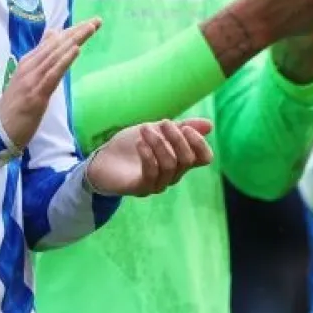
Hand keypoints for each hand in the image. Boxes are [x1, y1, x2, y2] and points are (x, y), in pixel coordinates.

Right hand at [0, 19, 100, 150]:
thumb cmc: (14, 107)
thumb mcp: (26, 79)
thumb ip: (40, 58)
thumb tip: (53, 35)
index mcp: (28, 62)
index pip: (53, 42)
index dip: (71, 31)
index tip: (90, 23)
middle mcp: (29, 66)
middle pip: (56, 45)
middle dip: (77, 32)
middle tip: (97, 21)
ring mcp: (32, 79)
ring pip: (56, 55)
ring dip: (74, 41)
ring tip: (90, 29)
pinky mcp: (36, 94)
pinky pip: (53, 74)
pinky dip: (64, 60)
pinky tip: (76, 50)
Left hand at [85, 118, 214, 195]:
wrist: (103, 159)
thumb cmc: (132, 145)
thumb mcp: (157, 130)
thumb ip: (181, 127)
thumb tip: (210, 125)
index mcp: (180, 161)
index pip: (204, 159)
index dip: (199, 143)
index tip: (185, 127)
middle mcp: (173, 175)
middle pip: (187, 160)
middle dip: (176, 138)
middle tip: (163, 122)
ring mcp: (157, 184)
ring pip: (170, 165)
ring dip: (158, 143)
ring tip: (144, 129)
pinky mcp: (140, 189)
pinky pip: (152, 174)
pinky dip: (148, 155)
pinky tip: (139, 143)